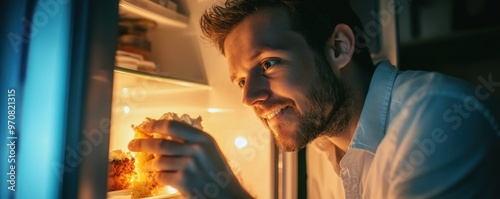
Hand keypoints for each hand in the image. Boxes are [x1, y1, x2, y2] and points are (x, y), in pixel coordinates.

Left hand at [128, 119, 252, 198]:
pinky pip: (162, 176)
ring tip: (148, 166)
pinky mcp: (183, 181)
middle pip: (160, 144)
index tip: (145, 126)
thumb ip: (192, 141)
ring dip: (150, 164)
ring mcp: (189, 166)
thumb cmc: (218, 173)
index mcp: (203, 138)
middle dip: (142, 144)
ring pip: (159, 162)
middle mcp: (196, 150)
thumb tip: (165, 135)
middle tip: (132, 144)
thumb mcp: (210, 150)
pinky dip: (159, 177)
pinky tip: (162, 177)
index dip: (155, 125)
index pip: (172, 126)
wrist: (228, 195)